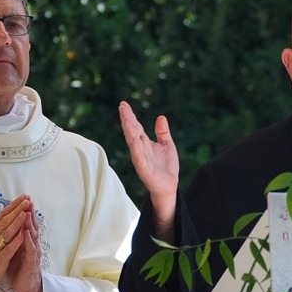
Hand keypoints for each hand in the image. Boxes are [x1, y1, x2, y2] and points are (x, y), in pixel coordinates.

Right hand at [0, 195, 31, 291]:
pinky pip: (8, 249)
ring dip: (16, 222)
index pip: (4, 214)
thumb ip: (0, 228)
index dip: (15, 205)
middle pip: (6, 220)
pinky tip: (23, 234)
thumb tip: (9, 214)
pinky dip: (16, 241)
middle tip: (27, 200)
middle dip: (17, 210)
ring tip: (25, 212)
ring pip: (6, 233)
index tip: (25, 197)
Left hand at [6, 206, 42, 291]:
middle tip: (28, 200)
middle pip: (31, 227)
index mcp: (27, 242)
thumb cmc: (21, 269)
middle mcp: (32, 245)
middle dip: (29, 213)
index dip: (25, 212)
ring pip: (32, 236)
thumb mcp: (16, 251)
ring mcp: (33, 254)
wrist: (27, 287)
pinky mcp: (31, 263)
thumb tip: (10, 227)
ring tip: (27, 212)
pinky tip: (26, 234)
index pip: (27, 224)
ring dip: (30, 224)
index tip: (22, 200)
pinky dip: (28, 242)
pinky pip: (30, 251)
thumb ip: (15, 239)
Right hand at [119, 101, 178, 238]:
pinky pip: (138, 155)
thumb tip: (160, 117)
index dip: (130, 116)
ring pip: (133, 140)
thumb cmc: (166, 168)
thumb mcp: (167, 145)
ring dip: (129, 128)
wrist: (169, 187)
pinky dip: (136, 146)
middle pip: (132, 131)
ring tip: (125, 116)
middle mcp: (140, 149)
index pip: (136, 127)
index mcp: (145, 143)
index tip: (124, 104)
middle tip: (122, 106)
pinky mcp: (143, 168)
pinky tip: (133, 137)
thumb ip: (163, 132)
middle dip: (127, 118)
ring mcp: (140, 158)